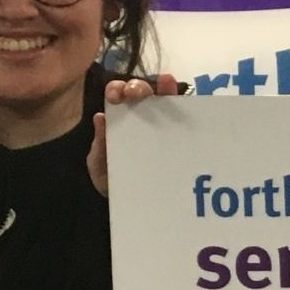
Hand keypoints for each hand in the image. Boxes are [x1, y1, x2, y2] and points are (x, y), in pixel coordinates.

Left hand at [88, 73, 184, 195]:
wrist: (131, 207)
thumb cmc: (112, 182)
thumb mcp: (100, 164)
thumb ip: (99, 145)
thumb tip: (100, 118)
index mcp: (120, 120)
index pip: (119, 96)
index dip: (118, 89)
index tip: (116, 96)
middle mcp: (141, 119)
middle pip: (143, 93)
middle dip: (139, 86)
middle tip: (136, 94)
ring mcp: (163, 129)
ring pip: (166, 101)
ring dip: (167, 89)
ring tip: (167, 82)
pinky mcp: (181, 141)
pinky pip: (187, 123)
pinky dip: (189, 110)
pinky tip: (190, 104)